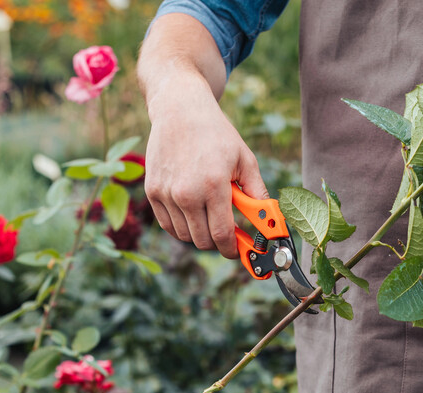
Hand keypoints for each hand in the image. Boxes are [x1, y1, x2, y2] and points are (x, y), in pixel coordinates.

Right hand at [143, 71, 267, 258]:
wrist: (180, 110)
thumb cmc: (217, 134)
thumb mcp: (245, 160)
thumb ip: (257, 194)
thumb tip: (270, 221)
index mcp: (213, 186)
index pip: (222, 235)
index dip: (232, 250)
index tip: (239, 251)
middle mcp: (186, 193)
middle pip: (202, 241)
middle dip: (218, 242)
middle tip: (227, 232)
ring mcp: (166, 194)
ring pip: (185, 235)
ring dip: (199, 232)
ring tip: (209, 213)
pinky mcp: (152, 192)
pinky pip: (168, 225)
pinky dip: (181, 226)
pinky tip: (192, 212)